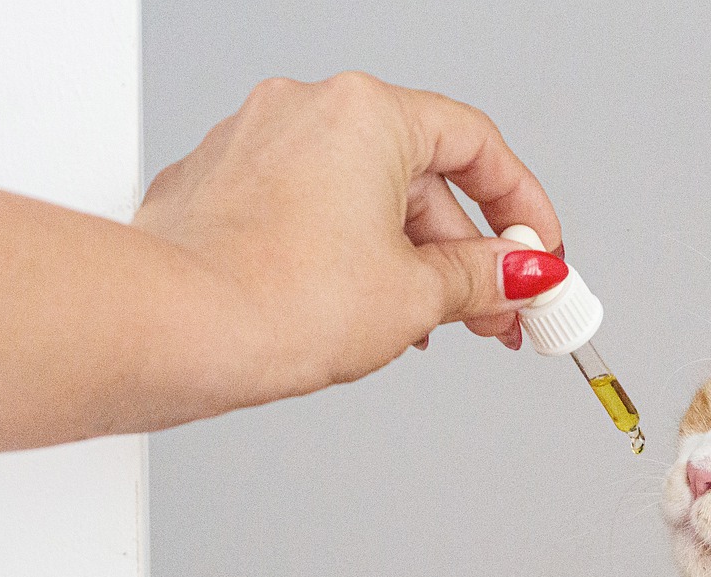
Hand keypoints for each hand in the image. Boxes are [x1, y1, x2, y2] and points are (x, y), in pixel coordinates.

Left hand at [134, 72, 566, 408]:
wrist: (172, 330)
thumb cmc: (274, 300)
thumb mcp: (414, 296)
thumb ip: (480, 278)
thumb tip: (518, 275)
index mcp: (365, 113)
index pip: (474, 144)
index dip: (521, 207)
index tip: (538, 257)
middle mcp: (303, 111)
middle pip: (414, 175)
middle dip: (460, 252)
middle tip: (492, 313)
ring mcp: (251, 146)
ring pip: (354, 198)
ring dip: (400, 261)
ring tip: (421, 327)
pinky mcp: (214, 191)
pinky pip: (300, 216)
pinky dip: (337, 258)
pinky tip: (349, 316)